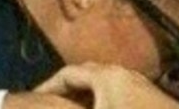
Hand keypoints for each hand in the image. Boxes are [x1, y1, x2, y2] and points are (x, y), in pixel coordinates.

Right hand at [26, 63, 178, 108]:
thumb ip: (73, 106)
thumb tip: (47, 102)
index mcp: (107, 76)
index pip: (68, 73)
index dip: (46, 87)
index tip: (32, 100)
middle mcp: (122, 74)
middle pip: (85, 75)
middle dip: (63, 90)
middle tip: (47, 105)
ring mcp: (137, 84)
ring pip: (101, 86)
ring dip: (82, 98)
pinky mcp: (147, 97)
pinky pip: (114, 94)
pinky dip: (98, 102)